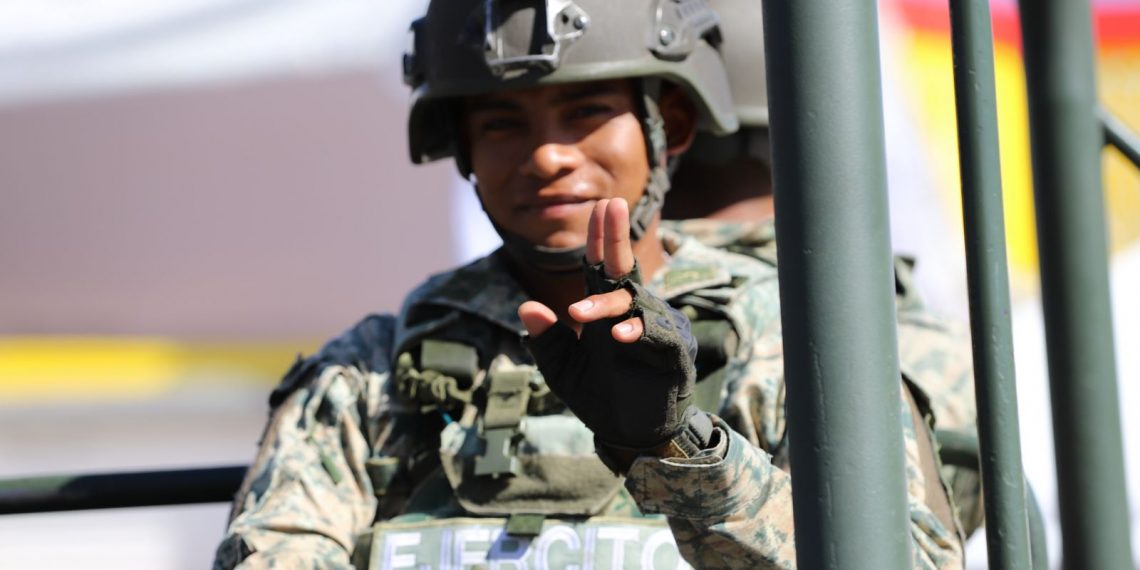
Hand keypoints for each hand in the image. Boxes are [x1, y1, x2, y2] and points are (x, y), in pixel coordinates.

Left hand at [519, 198, 698, 470]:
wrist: (630, 434)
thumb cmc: (599, 395)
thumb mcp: (561, 369)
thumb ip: (546, 340)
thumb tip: (525, 307)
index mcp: (604, 311)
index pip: (600, 267)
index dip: (600, 237)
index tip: (600, 205)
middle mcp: (630, 313)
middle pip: (623, 269)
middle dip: (615, 238)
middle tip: (611, 206)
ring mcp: (654, 330)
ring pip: (634, 303)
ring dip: (607, 306)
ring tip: (579, 315)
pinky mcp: (672, 353)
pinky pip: (658, 336)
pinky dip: (639, 333)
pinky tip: (621, 336)